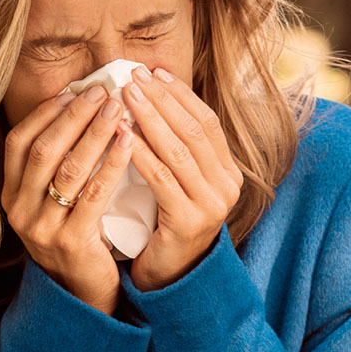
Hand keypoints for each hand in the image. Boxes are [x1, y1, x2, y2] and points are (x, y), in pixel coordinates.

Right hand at [1, 85, 134, 315]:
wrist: (82, 295)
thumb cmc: (74, 236)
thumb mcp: (51, 201)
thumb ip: (57, 163)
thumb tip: (79, 105)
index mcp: (11, 194)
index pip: (19, 141)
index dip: (47, 113)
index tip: (76, 90)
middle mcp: (19, 210)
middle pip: (44, 150)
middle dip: (74, 116)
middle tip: (103, 92)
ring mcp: (42, 228)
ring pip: (69, 170)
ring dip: (95, 134)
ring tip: (119, 109)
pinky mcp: (70, 242)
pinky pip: (93, 195)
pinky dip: (112, 164)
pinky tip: (129, 143)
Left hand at [121, 65, 243, 292]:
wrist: (170, 280)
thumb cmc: (165, 225)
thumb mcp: (178, 183)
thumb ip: (174, 150)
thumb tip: (148, 99)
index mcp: (228, 172)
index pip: (207, 122)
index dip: (180, 94)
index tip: (153, 71)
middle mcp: (227, 186)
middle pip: (194, 131)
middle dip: (162, 99)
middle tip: (134, 75)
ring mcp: (211, 205)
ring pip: (179, 151)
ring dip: (150, 119)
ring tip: (125, 96)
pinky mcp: (188, 222)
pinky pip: (162, 179)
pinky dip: (142, 154)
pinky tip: (122, 135)